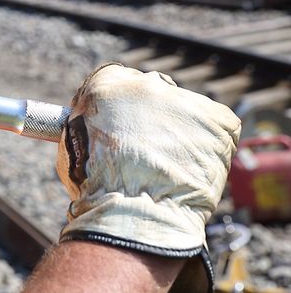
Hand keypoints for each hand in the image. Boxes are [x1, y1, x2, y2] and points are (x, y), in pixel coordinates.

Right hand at [57, 63, 240, 292]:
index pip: (119, 82)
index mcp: (105, 85)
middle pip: (155, 93)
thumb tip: (104, 125)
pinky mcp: (218, 120)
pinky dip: (211, 147)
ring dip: (182, 134)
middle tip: (149, 152)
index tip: (125, 128)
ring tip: (170, 170)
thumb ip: (93, 122)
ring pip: (188, 113)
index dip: (123, 109)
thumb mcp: (73, 143)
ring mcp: (184, 101)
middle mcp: (145, 84)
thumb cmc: (96, 187)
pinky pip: (219, 128)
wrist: (133, 210)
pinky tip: (192, 168)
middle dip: (153, 119)